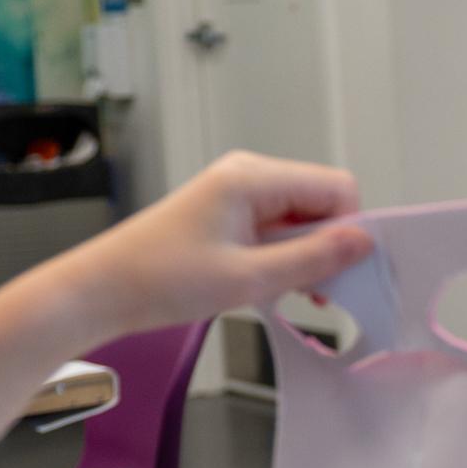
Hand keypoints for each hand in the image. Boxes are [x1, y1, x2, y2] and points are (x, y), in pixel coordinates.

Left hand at [60, 151, 372, 345]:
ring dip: (306, 255)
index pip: (337, 188)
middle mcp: (248, 175)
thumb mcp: (249, 278)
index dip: (348, 229)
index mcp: (253, 177)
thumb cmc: (162, 281)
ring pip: (302, 217)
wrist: (101, 291)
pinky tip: (271, 285)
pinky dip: (284, 256)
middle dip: (329, 245)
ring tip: (291, 293)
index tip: (342, 272)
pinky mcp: (228, 213)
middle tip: (317, 291)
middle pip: (322, 200)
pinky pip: (278, 227)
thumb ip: (313, 258)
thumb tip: (365, 241)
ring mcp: (237, 192)